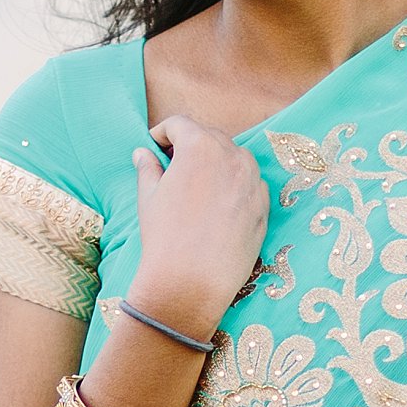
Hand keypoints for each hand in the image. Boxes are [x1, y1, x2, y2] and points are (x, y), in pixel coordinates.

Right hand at [126, 116, 269, 334]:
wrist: (192, 282)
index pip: (180, 124)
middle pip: (209, 137)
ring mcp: (252, 180)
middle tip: (173, 166)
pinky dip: (233, 186)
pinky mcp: (264, 204)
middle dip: (190, 146)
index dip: (163, 133)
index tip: (154, 146)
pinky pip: (248, 184)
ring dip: (215, 164)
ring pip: (233, 159)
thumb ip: (148, 168)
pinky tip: (216, 209)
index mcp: (200, 146)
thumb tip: (143, 153)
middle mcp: (232, 155)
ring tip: (196, 188)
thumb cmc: (165, 237)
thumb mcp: (148, 197)